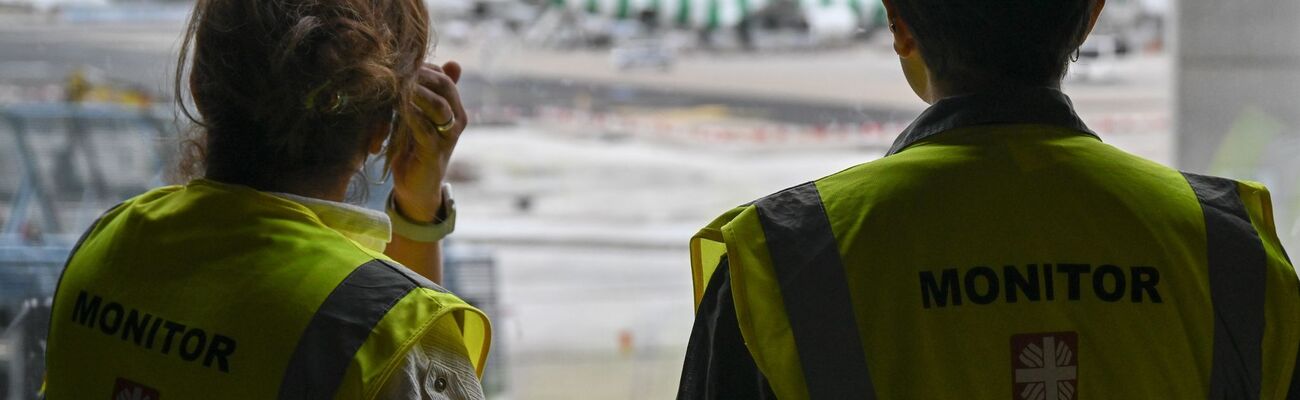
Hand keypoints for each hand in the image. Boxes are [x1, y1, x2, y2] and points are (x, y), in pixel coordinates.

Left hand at [391, 61, 467, 221]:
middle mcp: (457, 122)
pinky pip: (424, 128)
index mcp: (456, 110)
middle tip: (398, 68)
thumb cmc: (414, 149)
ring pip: (438, 105)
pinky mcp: (434, 153)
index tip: (400, 64)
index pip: (444, 78)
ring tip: (398, 82)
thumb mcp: (419, 116)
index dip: (424, 68)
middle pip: (445, 87)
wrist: (416, 187)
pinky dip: (410, 115)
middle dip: (422, 75)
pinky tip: (395, 107)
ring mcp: (447, 138)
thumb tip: (433, 67)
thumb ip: (423, 95)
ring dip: (417, 92)